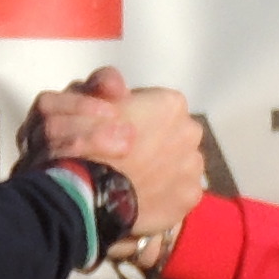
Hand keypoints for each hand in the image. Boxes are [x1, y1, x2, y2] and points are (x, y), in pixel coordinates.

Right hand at [18, 65, 210, 271]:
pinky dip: (165, 194)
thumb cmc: (86, 143)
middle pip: (173, 133)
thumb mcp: (85, 96)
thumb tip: (120, 89)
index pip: (158, 105)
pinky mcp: (191, 196)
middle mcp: (191, 131)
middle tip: (125, 156)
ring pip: (179, 161)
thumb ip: (105, 82)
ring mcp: (194, 166)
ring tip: (132, 178)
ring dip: (162, 167)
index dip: (136, 117)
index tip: (118, 130)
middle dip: (155, 141)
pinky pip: (179, 191)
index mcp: (171, 103)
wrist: (92, 196)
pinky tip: (142, 196)